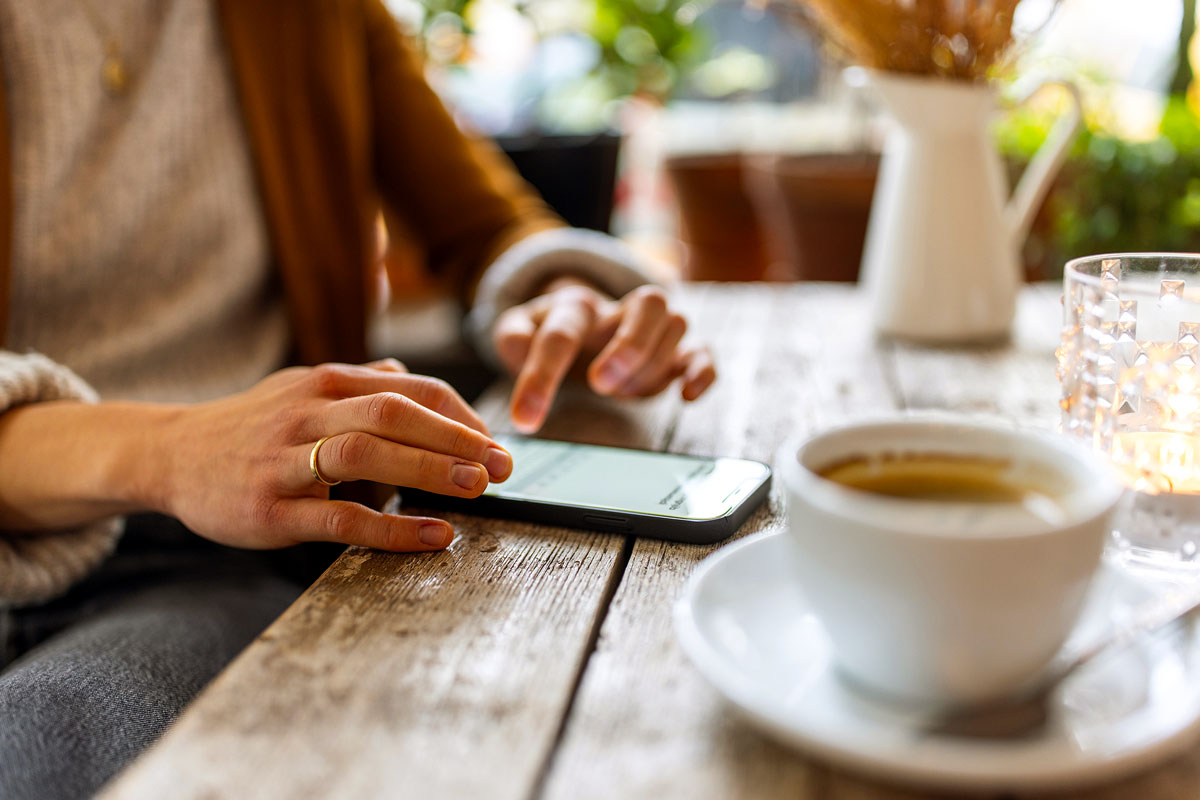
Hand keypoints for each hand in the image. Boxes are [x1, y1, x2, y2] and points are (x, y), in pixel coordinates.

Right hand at [154, 359, 511, 551]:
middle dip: (456, 438)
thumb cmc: (250, 426)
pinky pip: (340, 519)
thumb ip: (358, 383)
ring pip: (367, 455)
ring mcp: (286, 460)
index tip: (496, 440)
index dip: (461, 414)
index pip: (411, 388)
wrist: (169, 455)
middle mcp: (308, 412)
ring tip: (477, 488)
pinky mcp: (271, 509)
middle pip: (395, 413)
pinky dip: (393, 528)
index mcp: (326, 381)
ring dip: (429, 470)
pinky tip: (434, 534)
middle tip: (503, 464)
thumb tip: (409, 376)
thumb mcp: (301, 388)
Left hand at [493, 281, 715, 431]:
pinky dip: (702, 371)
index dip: (541, 377)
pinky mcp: (673, 354)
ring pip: (676, 325)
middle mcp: (620, 310)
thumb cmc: (547, 332)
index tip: (526, 418)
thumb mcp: (517, 331)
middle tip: (601, 385)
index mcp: (575, 306)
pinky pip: (702, 351)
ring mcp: (651, 330)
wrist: (573, 322)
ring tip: (620, 393)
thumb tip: (518, 345)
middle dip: (630, 346)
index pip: (562, 333)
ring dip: (651, 365)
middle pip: (650, 302)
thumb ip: (512, 335)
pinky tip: (685, 396)